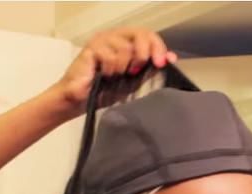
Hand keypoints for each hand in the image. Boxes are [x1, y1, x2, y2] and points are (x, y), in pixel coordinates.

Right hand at [51, 27, 177, 113]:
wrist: (81, 101)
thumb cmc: (103, 90)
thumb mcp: (134, 81)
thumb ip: (149, 68)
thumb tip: (169, 58)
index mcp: (126, 41)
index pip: (148, 34)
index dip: (158, 47)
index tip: (163, 62)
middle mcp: (115, 37)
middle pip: (140, 33)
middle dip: (144, 54)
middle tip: (136, 70)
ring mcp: (102, 40)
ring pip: (126, 48)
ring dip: (123, 67)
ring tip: (114, 76)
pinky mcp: (92, 47)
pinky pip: (111, 56)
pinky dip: (110, 70)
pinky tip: (104, 75)